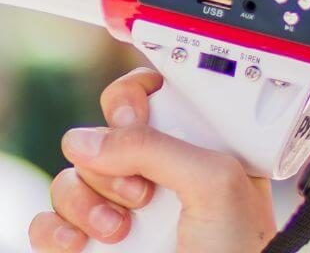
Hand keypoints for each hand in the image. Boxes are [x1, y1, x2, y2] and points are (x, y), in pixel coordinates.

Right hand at [29, 67, 276, 251]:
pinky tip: (83, 243)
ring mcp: (119, 207)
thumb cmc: (239, 247)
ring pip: (71, 177)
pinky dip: (55, 230)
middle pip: (102, 135)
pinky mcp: (90, 244)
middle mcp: (154, 170)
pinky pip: (46, 222)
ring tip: (122, 228)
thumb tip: (86, 139)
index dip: (134, 96)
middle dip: (112, 158)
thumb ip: (157, 147)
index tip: (135, 116)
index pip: (150, 94)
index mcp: (193, 143)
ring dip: (88, 200)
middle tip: (142, 190)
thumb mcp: (214, 181)